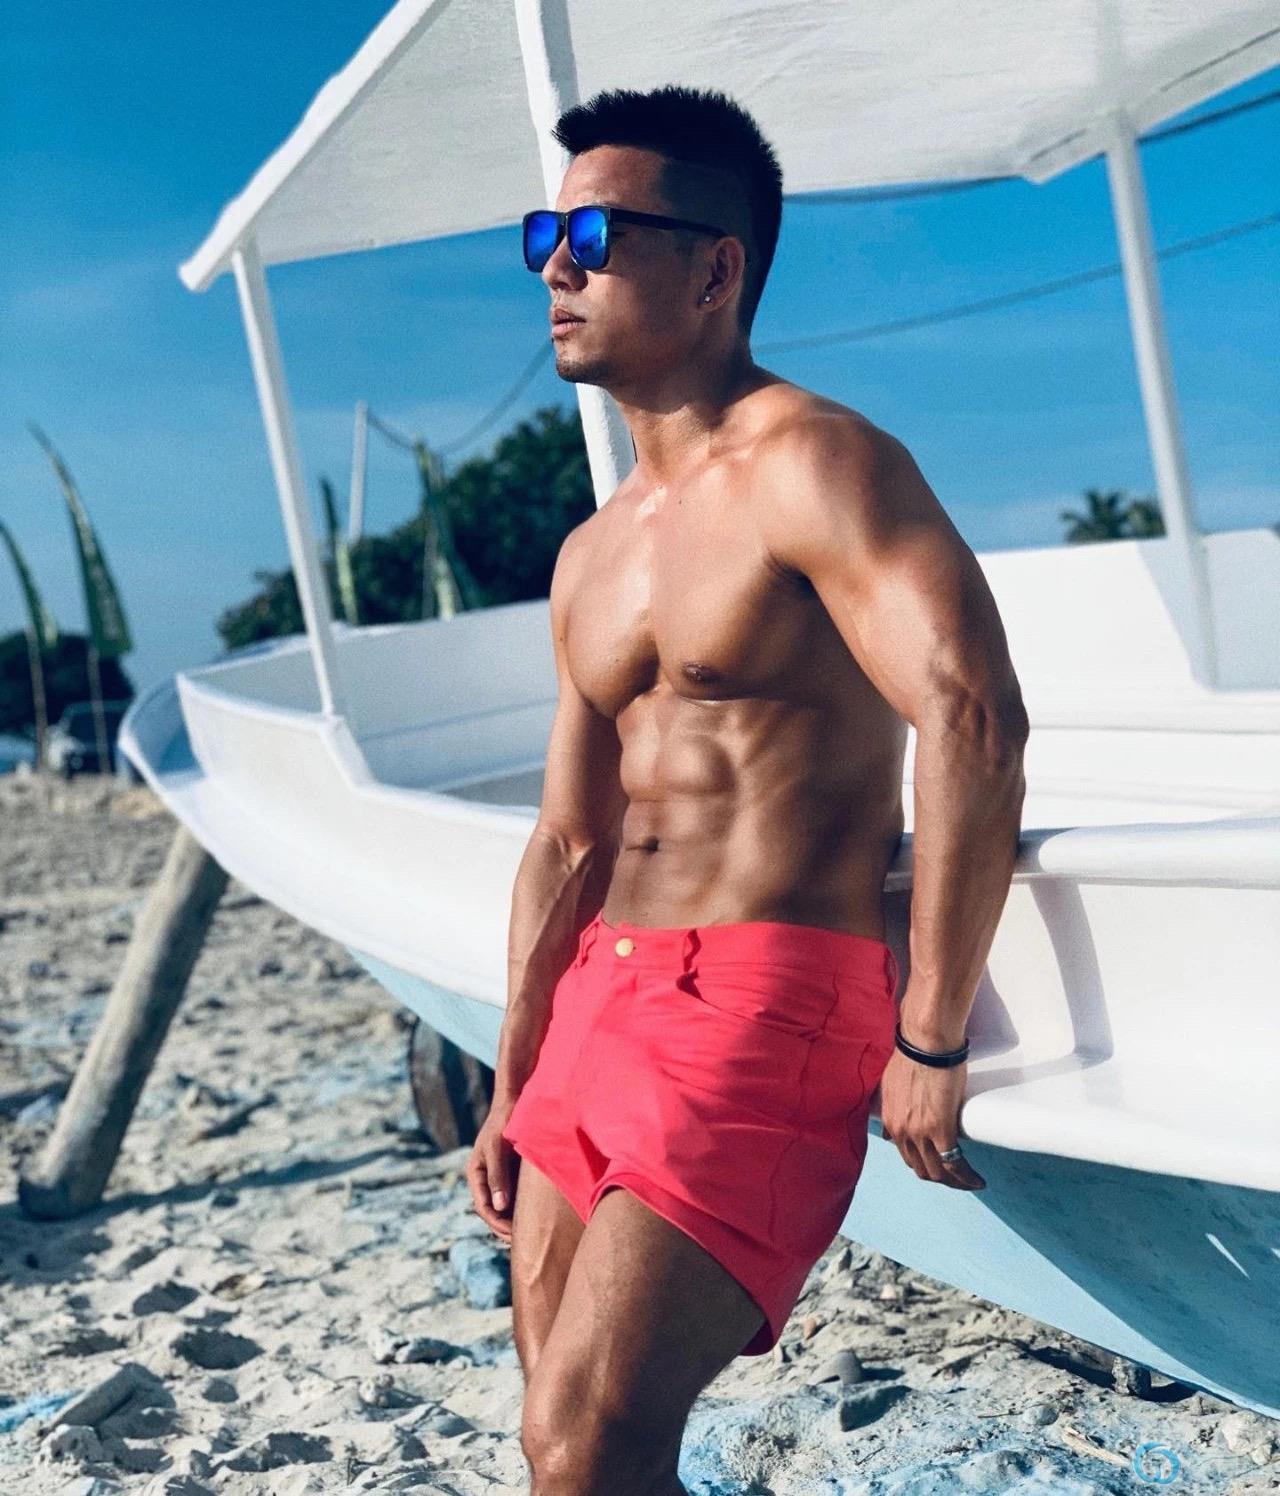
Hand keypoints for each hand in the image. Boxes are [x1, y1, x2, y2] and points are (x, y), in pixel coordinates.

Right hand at [467, 1097, 521, 1241]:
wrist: (517, 1098)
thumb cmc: (505, 1120)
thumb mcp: (498, 1147)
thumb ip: (498, 1177)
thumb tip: (499, 1207)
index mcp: (476, 1172)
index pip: (483, 1207)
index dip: (496, 1223)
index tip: (513, 1235)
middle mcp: (486, 1177)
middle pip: (493, 1210)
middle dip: (505, 1227)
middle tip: (525, 1242)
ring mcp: (500, 1174)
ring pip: (505, 1204)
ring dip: (515, 1219)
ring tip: (533, 1234)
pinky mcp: (513, 1170)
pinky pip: (517, 1193)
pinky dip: (524, 1206)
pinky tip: (539, 1214)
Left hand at [878, 1047, 985, 1189]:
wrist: (926, 1042)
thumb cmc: (914, 1055)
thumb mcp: (893, 1085)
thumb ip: (893, 1108)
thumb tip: (890, 1128)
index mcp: (890, 1119)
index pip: (906, 1155)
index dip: (924, 1164)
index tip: (937, 1164)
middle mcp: (901, 1130)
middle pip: (921, 1168)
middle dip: (939, 1177)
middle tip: (956, 1177)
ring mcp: (919, 1132)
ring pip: (937, 1171)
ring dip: (953, 1181)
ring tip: (969, 1181)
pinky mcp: (940, 1129)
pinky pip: (953, 1163)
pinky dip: (965, 1176)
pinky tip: (976, 1180)